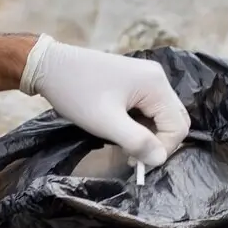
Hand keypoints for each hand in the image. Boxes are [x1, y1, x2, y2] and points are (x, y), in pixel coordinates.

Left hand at [20, 35, 189, 167]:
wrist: (49, 66)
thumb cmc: (76, 93)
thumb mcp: (106, 122)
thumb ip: (137, 141)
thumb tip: (159, 159)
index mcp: (156, 84)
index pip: (178, 126)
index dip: (162, 149)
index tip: (136, 162)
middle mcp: (157, 78)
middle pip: (174, 120)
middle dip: (157, 143)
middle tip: (131, 157)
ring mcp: (146, 78)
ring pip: (160, 117)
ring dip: (146, 135)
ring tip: (121, 144)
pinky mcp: (134, 82)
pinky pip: (147, 110)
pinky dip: (138, 125)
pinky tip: (118, 131)